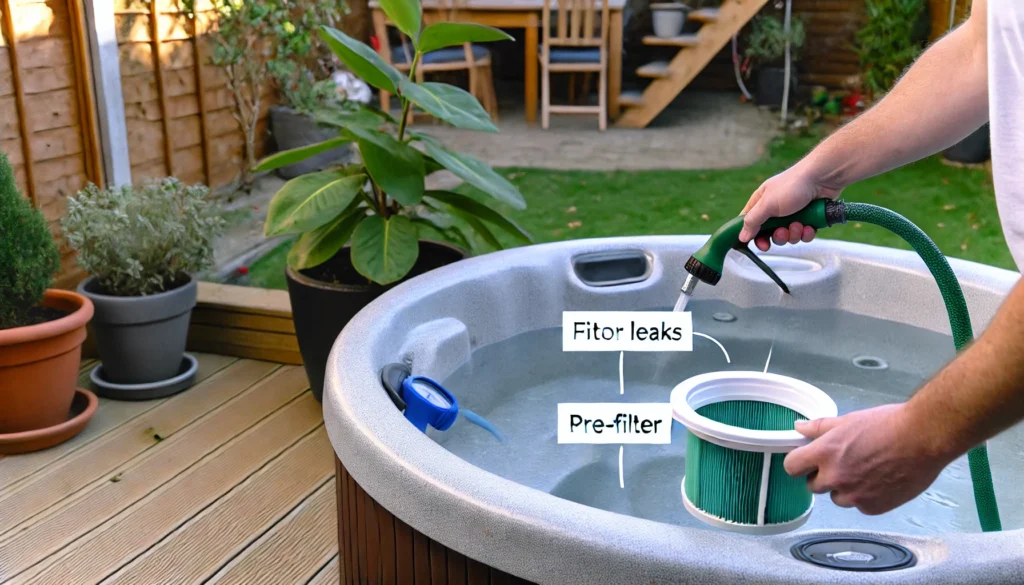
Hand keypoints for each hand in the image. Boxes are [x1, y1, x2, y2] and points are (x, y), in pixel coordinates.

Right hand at [739, 166, 842, 251]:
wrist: (823, 178)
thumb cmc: (793, 186)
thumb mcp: (767, 204)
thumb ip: (753, 221)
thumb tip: (741, 236)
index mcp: (762, 202)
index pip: (750, 222)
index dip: (752, 235)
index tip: (759, 244)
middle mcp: (775, 209)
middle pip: (770, 234)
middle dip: (777, 236)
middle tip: (782, 232)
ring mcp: (792, 214)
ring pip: (788, 236)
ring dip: (793, 234)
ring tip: (799, 224)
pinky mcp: (808, 218)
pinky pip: (803, 235)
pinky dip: (806, 233)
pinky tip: (810, 226)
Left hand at [783, 404, 952, 514]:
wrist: (923, 438)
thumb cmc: (887, 424)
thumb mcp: (848, 420)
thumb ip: (819, 427)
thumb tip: (799, 428)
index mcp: (824, 453)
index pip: (791, 466)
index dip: (798, 463)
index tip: (806, 461)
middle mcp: (835, 477)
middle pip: (812, 485)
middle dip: (822, 476)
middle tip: (841, 463)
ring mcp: (854, 495)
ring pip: (837, 498)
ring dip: (844, 489)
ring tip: (864, 471)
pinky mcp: (873, 507)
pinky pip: (859, 506)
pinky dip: (865, 497)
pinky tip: (879, 481)